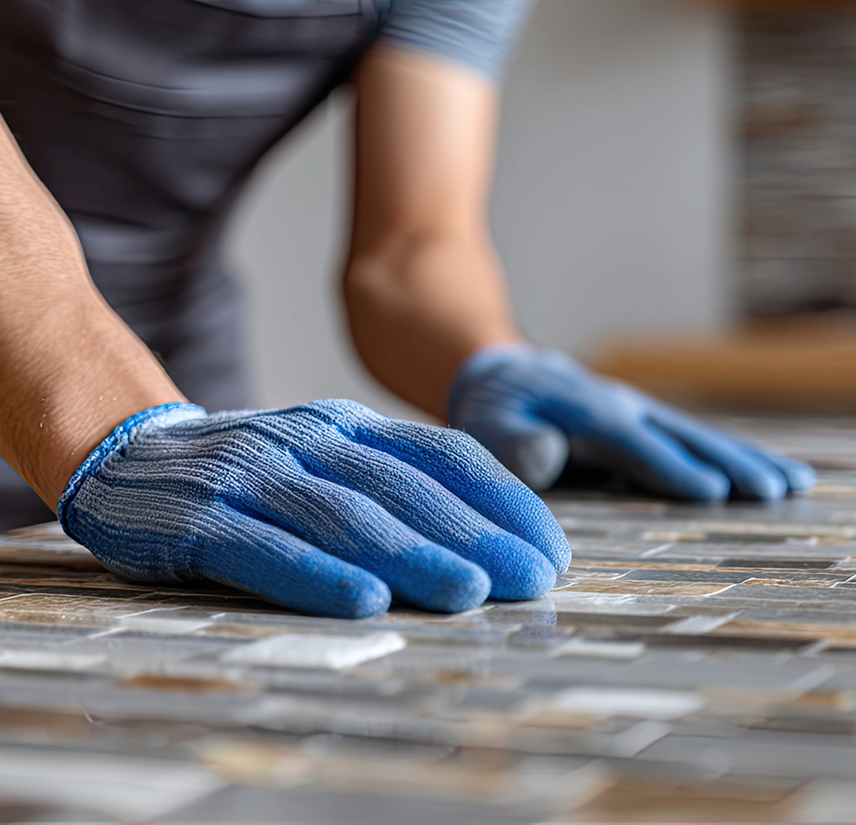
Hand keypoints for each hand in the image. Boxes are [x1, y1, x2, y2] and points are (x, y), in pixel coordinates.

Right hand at [58, 400, 570, 617]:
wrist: (133, 453)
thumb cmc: (252, 469)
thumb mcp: (326, 459)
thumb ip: (389, 484)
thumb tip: (481, 539)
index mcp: (350, 426)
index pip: (443, 455)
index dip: (502, 500)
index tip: (550, 547)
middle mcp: (311, 440)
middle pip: (406, 487)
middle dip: (477, 534)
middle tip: (533, 579)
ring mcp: (256, 474)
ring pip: (346, 516)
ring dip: (412, 555)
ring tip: (470, 593)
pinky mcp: (203, 515)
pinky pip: (267, 548)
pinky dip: (318, 574)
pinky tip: (363, 601)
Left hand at [448, 344, 815, 499]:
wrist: (505, 375)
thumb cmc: (495, 413)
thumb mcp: (489, 428)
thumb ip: (515, 444)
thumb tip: (550, 453)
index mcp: (588, 415)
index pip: (635, 444)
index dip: (671, 467)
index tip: (714, 492)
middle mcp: (623, 407)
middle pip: (684, 435)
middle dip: (731, 462)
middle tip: (778, 489)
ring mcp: (637, 409)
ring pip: (699, 433)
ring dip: (745, 457)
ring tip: (795, 481)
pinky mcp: (643, 418)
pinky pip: (692, 436)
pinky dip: (730, 452)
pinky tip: (764, 470)